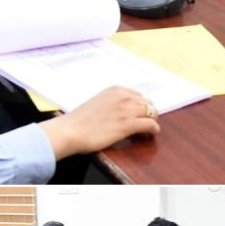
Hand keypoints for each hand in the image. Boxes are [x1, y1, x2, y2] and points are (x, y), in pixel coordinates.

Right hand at [40, 86, 159, 159]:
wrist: (70, 131)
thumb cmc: (79, 121)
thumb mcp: (98, 103)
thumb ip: (111, 104)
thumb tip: (120, 112)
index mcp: (115, 90)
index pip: (137, 96)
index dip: (139, 106)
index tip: (138, 115)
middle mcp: (123, 96)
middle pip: (147, 103)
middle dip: (148, 113)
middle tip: (144, 124)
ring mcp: (127, 110)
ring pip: (152, 112)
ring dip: (152, 121)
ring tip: (147, 130)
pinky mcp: (128, 124)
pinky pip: (151, 125)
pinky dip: (153, 130)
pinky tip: (149, 135)